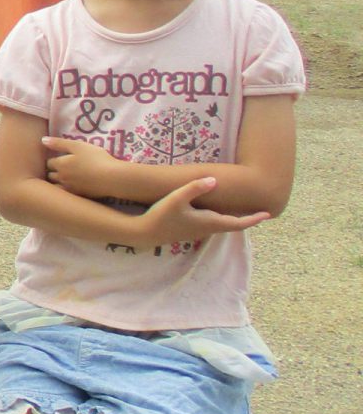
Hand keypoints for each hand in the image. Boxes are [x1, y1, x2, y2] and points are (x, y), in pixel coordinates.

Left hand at [40, 136, 124, 197]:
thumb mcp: (78, 145)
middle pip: (51, 175)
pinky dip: (66, 191)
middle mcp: (62, 178)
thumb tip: (42, 140)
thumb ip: (59, 143)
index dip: (52, 160)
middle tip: (59, 169)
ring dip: (58, 182)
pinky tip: (74, 187)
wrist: (112, 178)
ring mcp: (70, 189)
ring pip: (57, 187)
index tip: (56, 158)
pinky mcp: (79, 196)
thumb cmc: (95, 158)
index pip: (49, 163)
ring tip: (65, 178)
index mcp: (60, 165)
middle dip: (53, 172)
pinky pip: (67, 195)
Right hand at [139, 176, 270, 246]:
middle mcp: (207, 229)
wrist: (145, 233)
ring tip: (242, 211)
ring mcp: (198, 231)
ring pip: (221, 225)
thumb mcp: (177, 199)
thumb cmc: (161, 215)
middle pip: (232, 224)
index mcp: (209, 222)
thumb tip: (215, 180)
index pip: (238, 222)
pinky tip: (216, 212)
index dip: (254, 218)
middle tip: (259, 212)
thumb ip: (195, 188)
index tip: (268, 214)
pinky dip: (221, 219)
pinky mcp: (189, 230)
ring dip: (233, 219)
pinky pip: (211, 224)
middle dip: (246, 219)